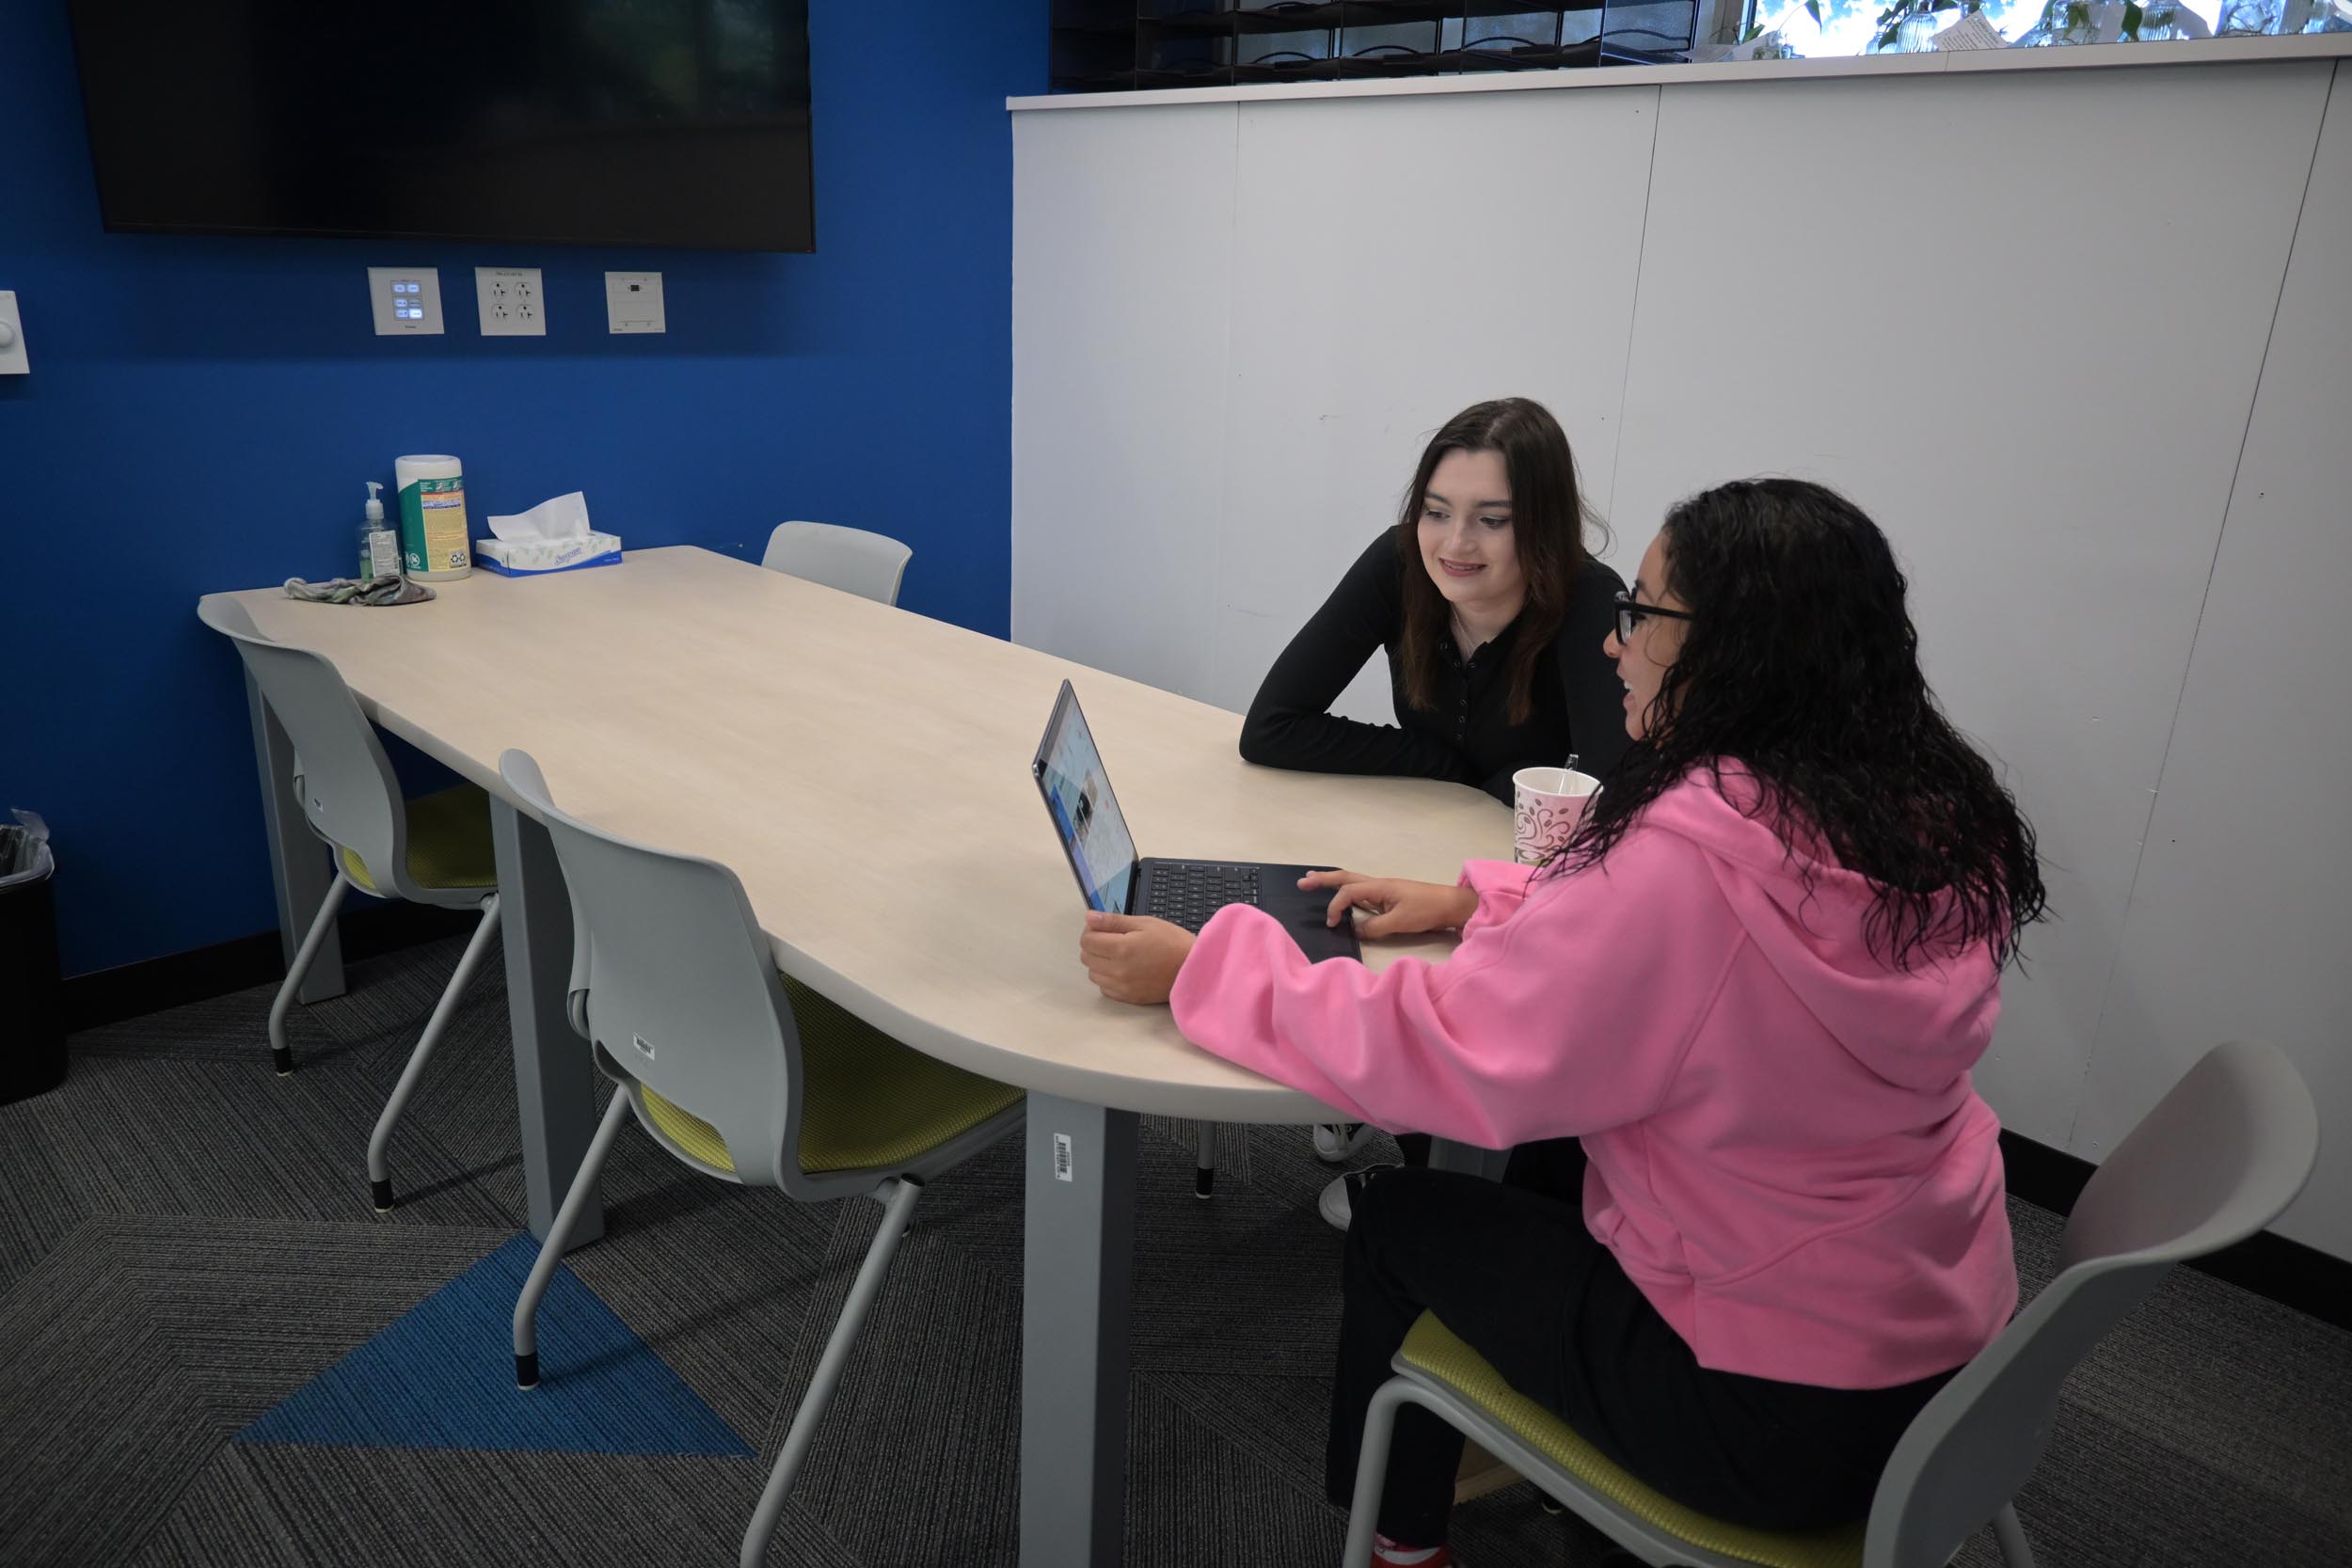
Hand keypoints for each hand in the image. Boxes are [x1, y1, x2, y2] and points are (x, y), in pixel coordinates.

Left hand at [1078, 911, 1195, 1004]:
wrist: (1194, 969)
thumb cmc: (1173, 942)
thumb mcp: (1145, 923)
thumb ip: (1114, 921)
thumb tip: (1089, 918)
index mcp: (1120, 948)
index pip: (1086, 941)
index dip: (1091, 931)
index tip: (1102, 928)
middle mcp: (1117, 970)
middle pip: (1086, 958)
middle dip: (1094, 946)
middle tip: (1111, 939)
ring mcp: (1122, 986)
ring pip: (1093, 974)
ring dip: (1099, 963)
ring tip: (1118, 955)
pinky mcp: (1128, 998)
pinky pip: (1105, 989)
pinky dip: (1107, 979)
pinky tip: (1122, 970)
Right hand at [1300, 870, 1478, 938]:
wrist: (1451, 905)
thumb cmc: (1426, 910)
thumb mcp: (1399, 922)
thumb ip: (1374, 927)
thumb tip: (1356, 930)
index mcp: (1379, 886)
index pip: (1347, 893)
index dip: (1334, 907)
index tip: (1331, 924)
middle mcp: (1378, 884)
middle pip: (1345, 878)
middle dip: (1323, 880)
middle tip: (1302, 882)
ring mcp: (1383, 890)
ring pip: (1352, 882)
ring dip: (1333, 882)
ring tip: (1314, 880)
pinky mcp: (1388, 898)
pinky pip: (1362, 892)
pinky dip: (1347, 892)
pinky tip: (1342, 897)